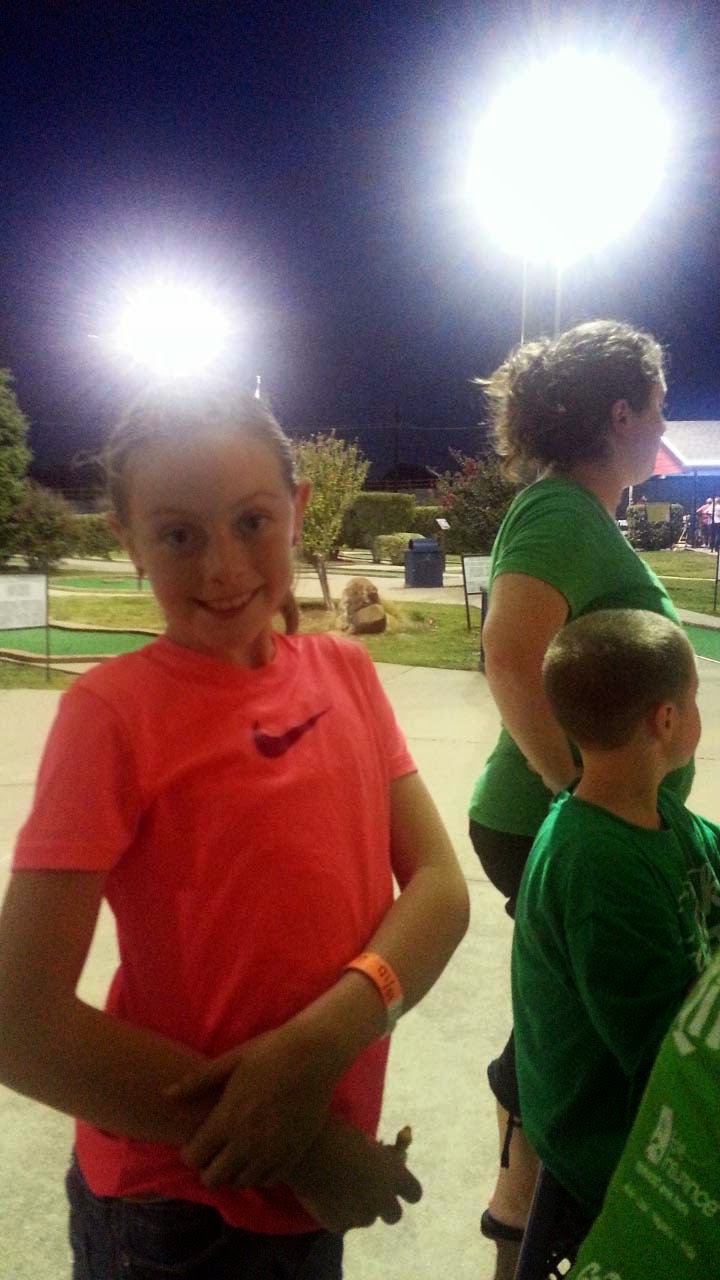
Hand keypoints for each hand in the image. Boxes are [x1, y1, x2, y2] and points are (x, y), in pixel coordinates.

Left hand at [166, 1022, 335, 1187]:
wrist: (313, 1056)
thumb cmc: (269, 1052)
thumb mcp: (230, 1061)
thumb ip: (197, 1082)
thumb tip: (165, 1094)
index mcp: (227, 1119)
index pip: (195, 1156)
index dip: (189, 1153)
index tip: (194, 1145)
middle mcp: (246, 1143)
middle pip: (214, 1178)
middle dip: (207, 1168)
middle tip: (212, 1153)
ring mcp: (271, 1153)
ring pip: (240, 1182)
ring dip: (232, 1173)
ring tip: (234, 1155)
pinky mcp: (292, 1155)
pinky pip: (266, 1180)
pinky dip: (257, 1174)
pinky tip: (257, 1156)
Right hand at [291, 1117, 421, 1233]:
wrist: (310, 1150)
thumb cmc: (340, 1134)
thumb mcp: (370, 1142)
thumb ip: (383, 1158)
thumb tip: (390, 1160)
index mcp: (394, 1175)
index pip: (414, 1193)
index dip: (405, 1188)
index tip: (394, 1183)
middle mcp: (382, 1200)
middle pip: (394, 1215)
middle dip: (385, 1205)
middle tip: (368, 1191)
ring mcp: (361, 1216)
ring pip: (367, 1220)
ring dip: (360, 1209)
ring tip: (342, 1192)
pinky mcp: (339, 1225)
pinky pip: (344, 1224)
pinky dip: (338, 1215)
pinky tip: (327, 1199)